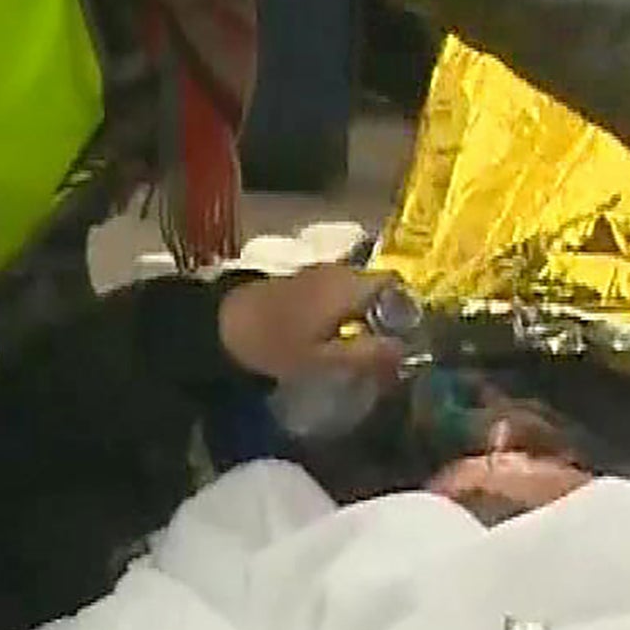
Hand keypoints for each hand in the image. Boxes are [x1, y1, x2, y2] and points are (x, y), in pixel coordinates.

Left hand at [218, 264, 404, 382]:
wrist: (218, 327)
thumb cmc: (276, 344)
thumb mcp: (324, 359)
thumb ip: (368, 354)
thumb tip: (406, 351)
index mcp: (351, 284)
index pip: (398, 285)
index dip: (408, 310)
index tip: (411, 337)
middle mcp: (340, 270)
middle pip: (379, 287)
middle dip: (387, 314)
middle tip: (389, 347)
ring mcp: (319, 273)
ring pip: (358, 290)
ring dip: (365, 313)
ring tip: (364, 344)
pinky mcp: (301, 281)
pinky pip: (338, 292)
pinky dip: (344, 310)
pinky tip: (337, 335)